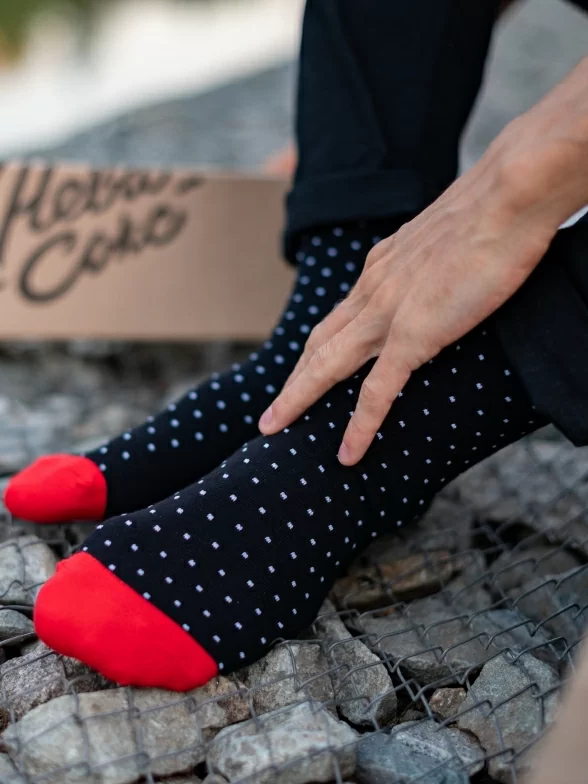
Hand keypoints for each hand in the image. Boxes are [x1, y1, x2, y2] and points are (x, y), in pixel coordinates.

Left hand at [259, 142, 560, 464]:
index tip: (305, 368)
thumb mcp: (446, 241)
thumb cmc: (493, 211)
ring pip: (327, 365)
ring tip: (272, 429)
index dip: (317, 347)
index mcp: (381, 266)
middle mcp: (373, 288)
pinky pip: (379, 391)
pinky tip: (348, 454)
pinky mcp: (415, 333)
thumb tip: (439, 282)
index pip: (339, 315)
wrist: (510, 193)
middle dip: (291, 379)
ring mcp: (389, 312)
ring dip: (297, 399)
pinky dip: (360, 426)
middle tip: (271, 410)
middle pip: (318, 343)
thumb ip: (432, 267)